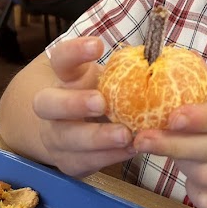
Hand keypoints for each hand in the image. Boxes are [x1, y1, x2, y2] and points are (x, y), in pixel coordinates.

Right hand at [32, 36, 134, 177]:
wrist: (71, 129)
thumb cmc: (97, 94)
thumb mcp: (105, 78)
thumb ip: (124, 70)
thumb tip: (159, 57)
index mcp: (64, 77)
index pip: (60, 58)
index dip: (75, 51)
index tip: (98, 45)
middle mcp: (51, 105)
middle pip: (47, 104)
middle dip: (73, 104)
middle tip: (101, 103)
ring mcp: (55, 135)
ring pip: (67, 138)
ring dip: (97, 138)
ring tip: (125, 135)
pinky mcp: (67, 161)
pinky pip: (84, 161)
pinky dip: (108, 157)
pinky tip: (129, 150)